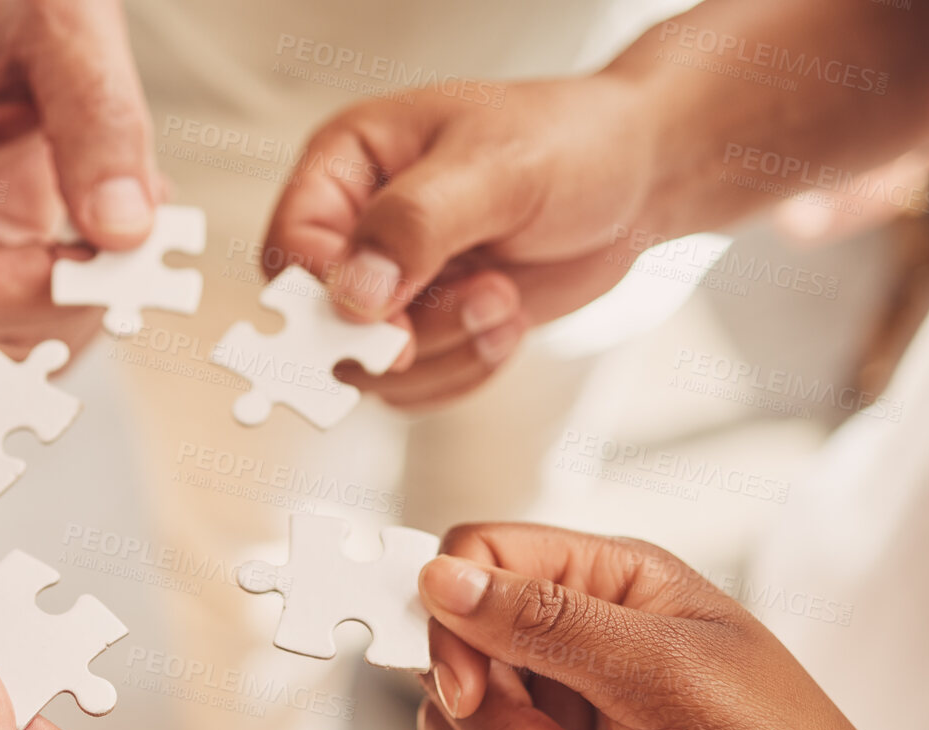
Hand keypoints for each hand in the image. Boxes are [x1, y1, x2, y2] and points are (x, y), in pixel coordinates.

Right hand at [0, 0, 158, 350]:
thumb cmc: (1, 6)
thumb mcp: (65, 31)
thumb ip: (99, 125)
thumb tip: (124, 234)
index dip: (56, 293)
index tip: (128, 256)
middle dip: (75, 296)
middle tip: (144, 233)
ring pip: (2, 337)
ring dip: (78, 296)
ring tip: (112, 209)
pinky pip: (10, 326)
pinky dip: (67, 296)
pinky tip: (88, 234)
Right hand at [265, 78, 656, 408]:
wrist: (637, 178)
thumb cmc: (571, 142)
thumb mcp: (495, 167)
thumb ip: (414, 225)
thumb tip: (353, 296)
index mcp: (348, 164)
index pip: (291, 249)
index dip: (328, 300)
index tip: (390, 324)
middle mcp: (356, 228)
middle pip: (326, 326)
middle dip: (409, 334)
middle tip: (481, 298)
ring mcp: (392, 286)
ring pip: (372, 370)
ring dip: (449, 351)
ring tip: (504, 295)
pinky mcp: (428, 328)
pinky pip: (416, 388)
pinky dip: (467, 370)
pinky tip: (507, 319)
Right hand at [415, 523, 928, 729]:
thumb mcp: (663, 680)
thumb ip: (544, 623)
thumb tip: (442, 576)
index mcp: (615, 580)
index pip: (481, 557)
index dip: (452, 620)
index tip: (467, 692)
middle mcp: (582, 632)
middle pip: (458, 648)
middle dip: (494, 723)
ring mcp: (568, 704)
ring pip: (461, 719)